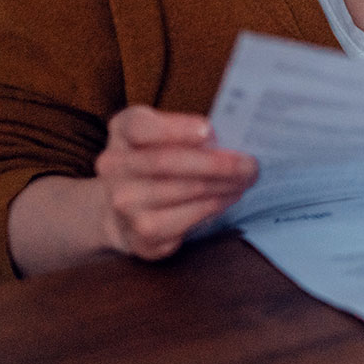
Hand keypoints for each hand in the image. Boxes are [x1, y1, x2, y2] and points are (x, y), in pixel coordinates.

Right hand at [94, 106, 257, 260]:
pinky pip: (185, 222)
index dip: (176, 129)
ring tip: (244, 180)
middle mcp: (114, 168)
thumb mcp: (160, 131)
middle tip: (249, 164)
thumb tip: (229, 136)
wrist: (120, 208)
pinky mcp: (140, 237)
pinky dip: (213, 208)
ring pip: (182, 194)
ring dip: (222, 187)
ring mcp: (124, 205)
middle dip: (216, 164)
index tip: (210, 131)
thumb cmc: (153, 158)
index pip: (142, 127)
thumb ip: (185, 128)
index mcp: (122, 131)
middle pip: (168, 163)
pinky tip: (228, 198)